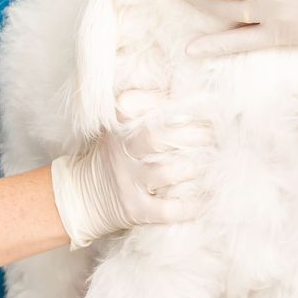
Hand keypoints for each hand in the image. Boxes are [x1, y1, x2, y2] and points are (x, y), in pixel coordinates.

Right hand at [50, 91, 212, 248]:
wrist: (82, 197)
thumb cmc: (115, 155)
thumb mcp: (117, 128)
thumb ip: (143, 108)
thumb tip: (181, 89)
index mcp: (117, 128)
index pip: (130, 106)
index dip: (159, 101)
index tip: (190, 102)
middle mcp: (121, 152)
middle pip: (156, 137)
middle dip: (191, 134)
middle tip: (215, 134)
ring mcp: (128, 181)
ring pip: (164, 171)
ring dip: (193, 167)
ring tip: (213, 162)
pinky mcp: (136, 209)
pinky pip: (166, 209)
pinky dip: (188, 206)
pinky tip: (203, 199)